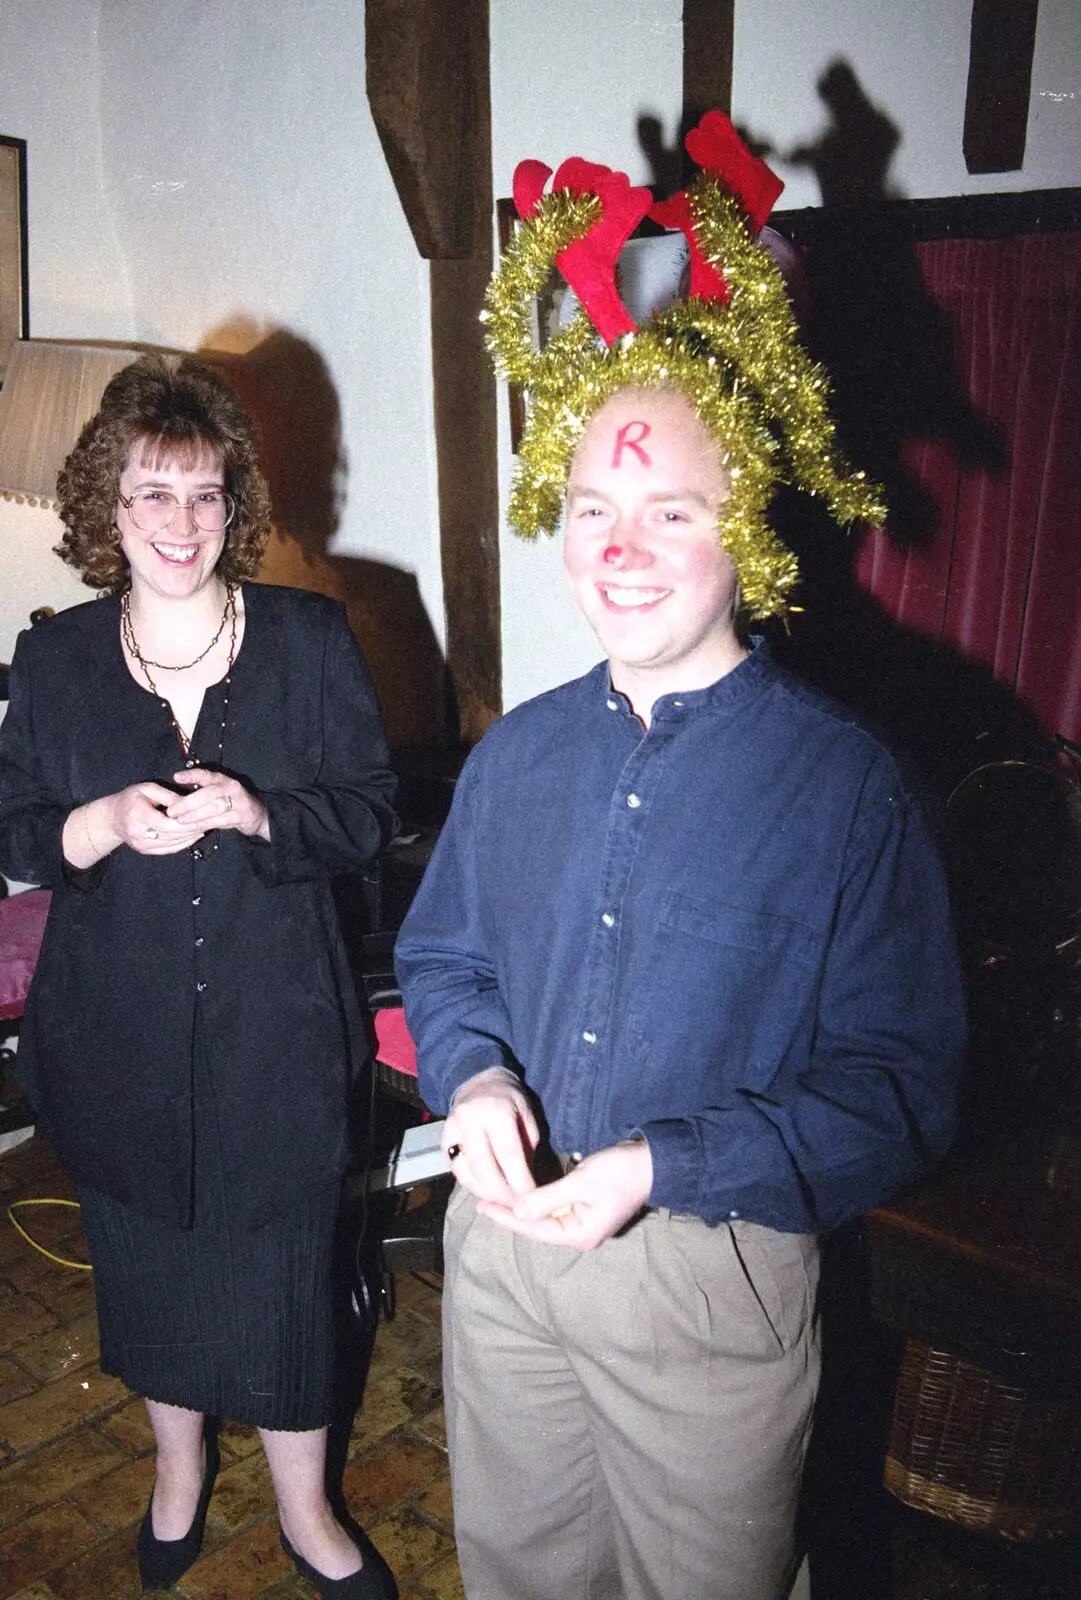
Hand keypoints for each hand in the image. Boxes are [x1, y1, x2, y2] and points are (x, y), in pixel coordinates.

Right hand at [90, 782, 206, 857]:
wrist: (112, 818)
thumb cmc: (130, 798)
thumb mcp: (147, 789)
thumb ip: (168, 796)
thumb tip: (190, 802)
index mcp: (138, 814)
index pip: (168, 822)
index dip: (187, 820)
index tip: (203, 815)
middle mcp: (138, 833)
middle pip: (172, 834)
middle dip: (193, 828)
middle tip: (210, 821)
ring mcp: (141, 845)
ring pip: (172, 843)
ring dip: (191, 836)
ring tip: (206, 827)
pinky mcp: (145, 851)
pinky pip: (168, 849)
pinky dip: (183, 843)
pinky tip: (195, 835)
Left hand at [166, 769, 269, 839]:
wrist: (256, 814)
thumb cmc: (231, 803)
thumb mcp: (218, 794)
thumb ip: (201, 793)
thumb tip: (174, 798)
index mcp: (223, 780)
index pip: (206, 775)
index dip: (191, 775)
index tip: (176, 777)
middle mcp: (231, 788)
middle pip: (208, 793)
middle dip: (188, 802)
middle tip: (171, 810)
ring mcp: (237, 802)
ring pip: (214, 808)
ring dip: (195, 815)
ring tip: (180, 820)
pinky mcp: (240, 816)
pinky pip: (220, 820)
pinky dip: (205, 824)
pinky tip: (194, 827)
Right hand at [443, 1067, 539, 1206]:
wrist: (477, 1082)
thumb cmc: (508, 1100)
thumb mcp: (526, 1114)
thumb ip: (528, 1146)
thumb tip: (528, 1183)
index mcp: (495, 1111)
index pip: (508, 1154)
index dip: (520, 1181)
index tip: (531, 1198)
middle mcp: (469, 1120)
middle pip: (483, 1167)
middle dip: (501, 1192)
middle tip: (516, 1206)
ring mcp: (451, 1131)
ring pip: (466, 1173)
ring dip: (485, 1193)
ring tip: (502, 1202)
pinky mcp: (442, 1142)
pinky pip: (457, 1171)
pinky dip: (472, 1185)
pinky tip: (487, 1190)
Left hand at [478, 1139, 652, 1250]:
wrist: (653, 1164)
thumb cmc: (620, 1171)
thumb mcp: (582, 1181)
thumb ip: (548, 1198)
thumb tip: (518, 1211)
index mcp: (579, 1233)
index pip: (533, 1228)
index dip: (506, 1217)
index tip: (482, 1206)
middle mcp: (581, 1234)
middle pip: (538, 1227)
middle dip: (511, 1214)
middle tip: (483, 1201)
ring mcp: (585, 1224)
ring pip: (546, 1219)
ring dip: (523, 1208)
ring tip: (497, 1199)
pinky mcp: (587, 1211)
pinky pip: (556, 1210)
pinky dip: (538, 1202)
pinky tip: (524, 1195)